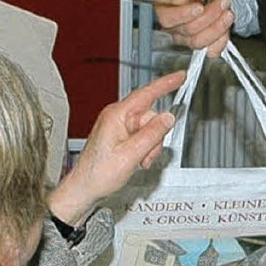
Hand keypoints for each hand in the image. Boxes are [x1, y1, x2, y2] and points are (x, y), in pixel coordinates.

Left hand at [47, 70, 185, 225]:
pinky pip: (142, 136)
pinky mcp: (120, 135)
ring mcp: (118, 126)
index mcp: (117, 115)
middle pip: (151, 116)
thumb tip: (168, 117)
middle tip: (147, 155)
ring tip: (139, 160)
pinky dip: (144, 148)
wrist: (84, 189)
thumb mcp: (131, 154)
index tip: (181, 76)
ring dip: (150, 146)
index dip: (166, 84)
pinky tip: (137, 160)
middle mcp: (118, 117)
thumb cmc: (98, 174)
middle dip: (156, 136)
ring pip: (149, 128)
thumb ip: (153, 134)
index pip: (147, 93)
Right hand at [155, 0, 233, 56]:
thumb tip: (182, 1)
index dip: (184, 14)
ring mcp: (186, 39)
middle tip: (222, 2)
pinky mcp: (202, 46)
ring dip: (218, 27)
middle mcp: (173, 28)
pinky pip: (211, 50)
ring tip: (228, 12)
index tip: (199, 6)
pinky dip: (222, 40)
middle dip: (209, 16)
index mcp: (164, 9)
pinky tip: (226, 26)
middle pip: (188, 30)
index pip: (168, 18)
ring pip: (199, 42)